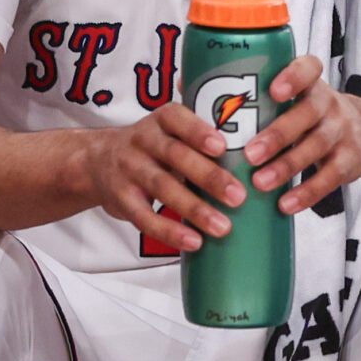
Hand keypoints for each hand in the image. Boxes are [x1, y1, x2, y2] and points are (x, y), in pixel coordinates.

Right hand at [83, 103, 243, 252]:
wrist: (95, 161)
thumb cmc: (155, 147)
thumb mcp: (172, 131)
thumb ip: (207, 136)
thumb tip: (264, 154)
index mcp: (162, 119)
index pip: (178, 119)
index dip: (198, 132)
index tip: (222, 146)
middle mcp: (143, 139)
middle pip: (176, 156)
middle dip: (208, 177)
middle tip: (240, 197)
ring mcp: (129, 168)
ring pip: (163, 187)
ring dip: (195, 209)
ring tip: (223, 227)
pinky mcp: (121, 198)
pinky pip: (144, 217)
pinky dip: (170, 231)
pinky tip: (194, 242)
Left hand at [245, 55, 360, 215]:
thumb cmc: (307, 115)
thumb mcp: (290, 98)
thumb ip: (246, 95)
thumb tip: (185, 84)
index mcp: (310, 83)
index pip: (308, 68)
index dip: (293, 77)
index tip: (273, 91)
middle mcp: (329, 104)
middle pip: (308, 113)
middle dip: (278, 134)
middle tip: (250, 154)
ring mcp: (343, 132)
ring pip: (317, 146)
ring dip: (287, 166)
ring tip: (260, 183)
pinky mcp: (351, 161)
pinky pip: (331, 177)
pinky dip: (308, 192)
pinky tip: (286, 204)